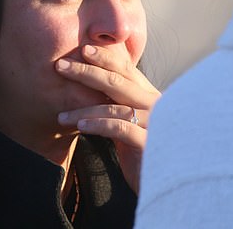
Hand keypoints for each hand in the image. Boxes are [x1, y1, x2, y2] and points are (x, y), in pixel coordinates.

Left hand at [55, 45, 160, 192]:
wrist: (171, 183)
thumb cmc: (147, 154)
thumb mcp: (133, 126)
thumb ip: (119, 108)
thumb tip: (91, 91)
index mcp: (150, 96)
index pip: (127, 70)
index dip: (105, 58)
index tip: (83, 48)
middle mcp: (155, 105)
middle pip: (118, 81)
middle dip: (87, 71)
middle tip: (61, 65)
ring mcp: (155, 123)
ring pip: (114, 106)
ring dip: (83, 108)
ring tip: (60, 115)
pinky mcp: (149, 143)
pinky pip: (119, 128)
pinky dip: (98, 125)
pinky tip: (80, 126)